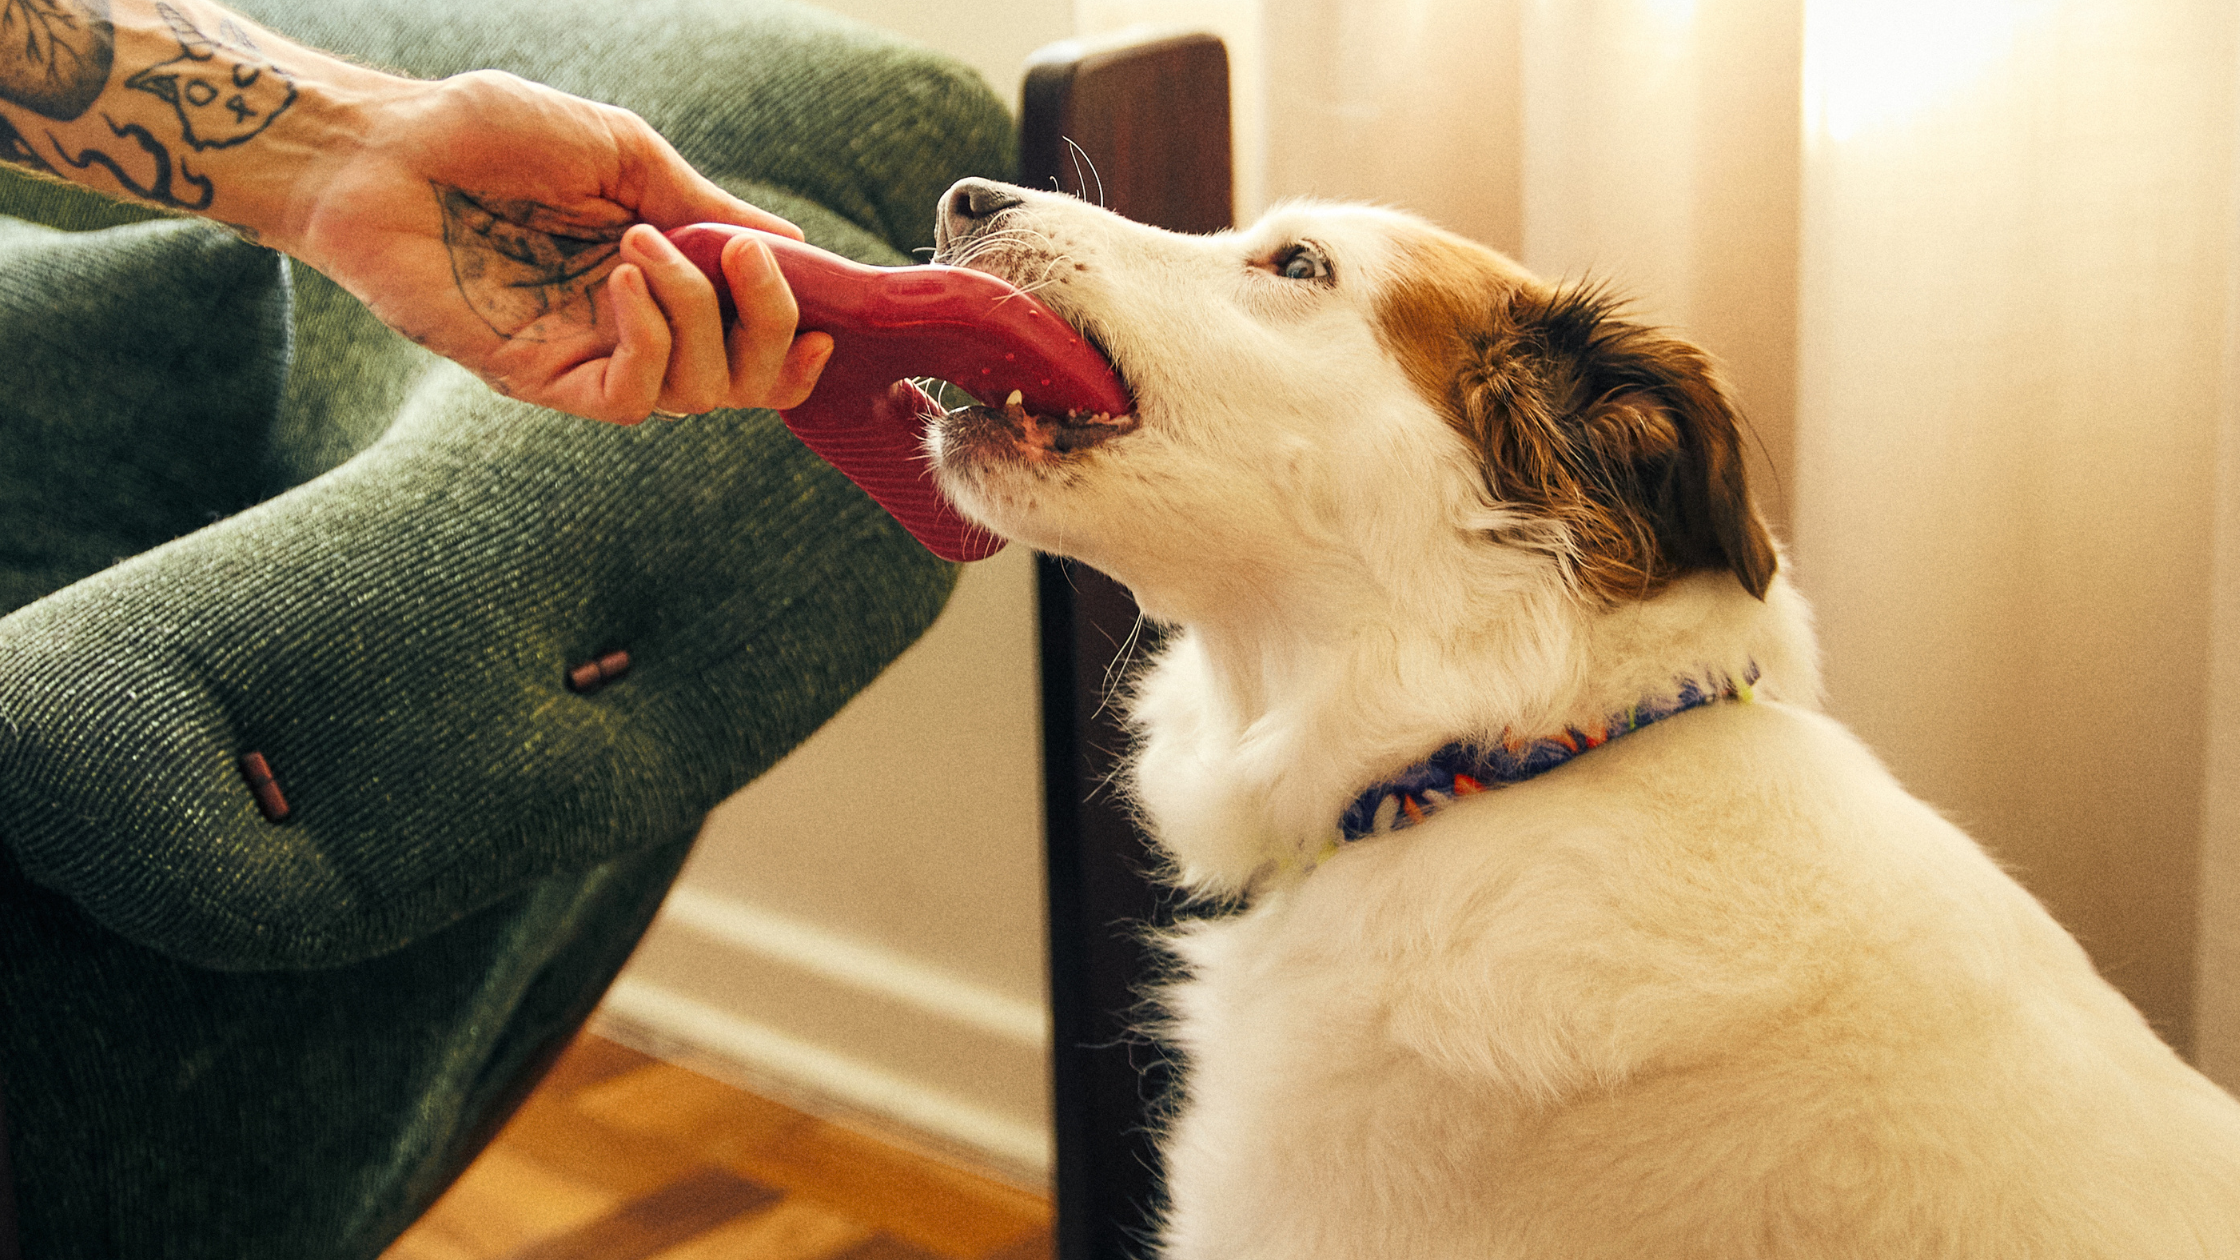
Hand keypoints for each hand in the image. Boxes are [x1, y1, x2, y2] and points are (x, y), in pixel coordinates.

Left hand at [282, 69, 832, 422]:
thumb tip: (796, 243)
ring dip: (698, 320)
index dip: (800, 337)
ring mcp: (588, 356)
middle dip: (770, 329)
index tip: (825, 304)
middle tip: (744, 260)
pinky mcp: (540, 378)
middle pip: (744, 384)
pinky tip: (622, 284)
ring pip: (697, 397)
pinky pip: (631, 400)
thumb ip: (705, 205)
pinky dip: (650, 343)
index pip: (754, 341)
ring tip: (645, 246)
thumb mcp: (624, 151)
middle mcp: (634, 327)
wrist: (379, 147)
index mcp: (663, 276)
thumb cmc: (487, 132)